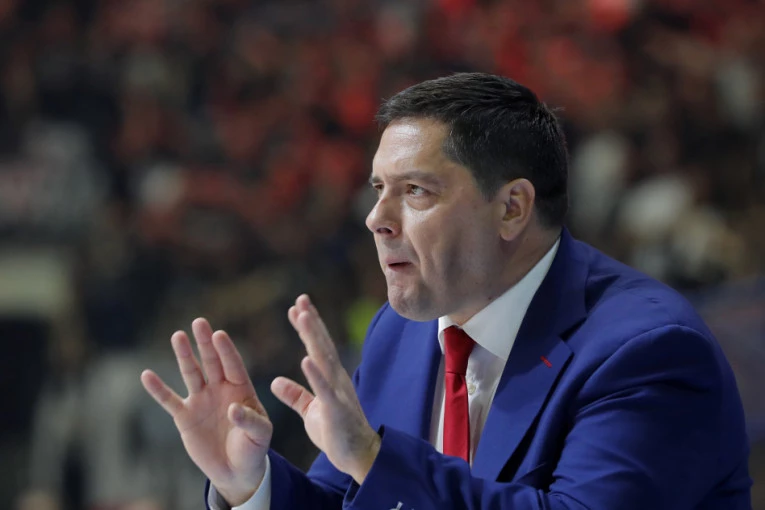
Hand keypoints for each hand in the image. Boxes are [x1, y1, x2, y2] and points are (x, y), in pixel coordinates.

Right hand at [140, 319, 271, 505]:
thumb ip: (250, 421)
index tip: (219, 334)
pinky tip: (146, 375)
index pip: (233, 365)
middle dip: (205, 343)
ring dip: (184, 356)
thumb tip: (233, 409)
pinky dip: (158, 389)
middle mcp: (220, 389)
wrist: (236, 470)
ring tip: (177, 336)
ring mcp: (201, 400)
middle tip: (199, 322)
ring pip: (191, 373)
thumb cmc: (253, 448)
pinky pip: (169, 400)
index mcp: (241, 389)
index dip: (226, 351)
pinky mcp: (185, 417)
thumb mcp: (260, 435)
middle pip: (211, 362)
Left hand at [271, 295, 380, 483]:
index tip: (296, 307)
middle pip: (321, 344)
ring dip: (313, 337)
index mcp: (329, 379)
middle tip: (301, 299)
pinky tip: (306, 359)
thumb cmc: (336, 434)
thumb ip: (294, 395)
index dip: (306, 327)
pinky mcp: (336, 409)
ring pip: (323, 359)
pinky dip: (315, 373)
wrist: (358, 457)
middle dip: (311, 321)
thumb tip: (275, 381)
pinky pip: (324, 389)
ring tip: (303, 316)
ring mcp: (337, 392)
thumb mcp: (310, 411)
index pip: (316, 347)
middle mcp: (335, 379)